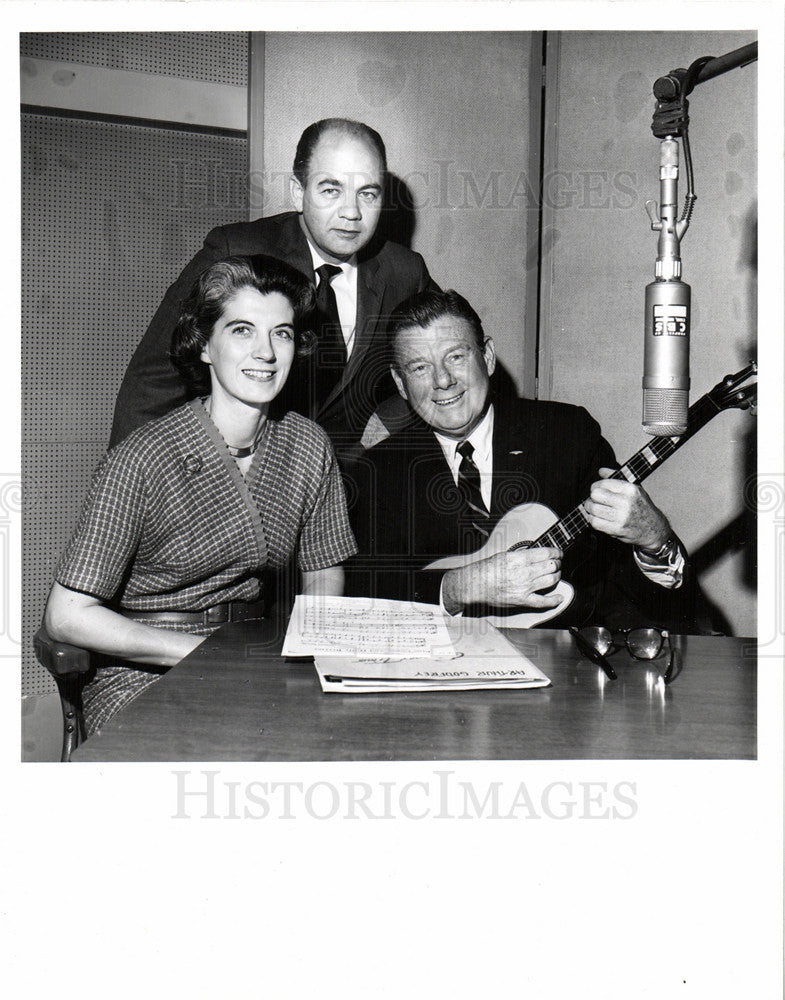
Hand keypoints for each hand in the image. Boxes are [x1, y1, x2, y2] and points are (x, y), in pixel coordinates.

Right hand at [442, 546, 562, 614]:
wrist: (474, 585)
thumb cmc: (485, 570)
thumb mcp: (505, 555)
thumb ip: (522, 556)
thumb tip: (536, 556)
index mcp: (519, 559)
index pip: (546, 554)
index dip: (556, 552)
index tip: (558, 553)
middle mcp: (524, 573)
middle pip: (551, 566)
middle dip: (557, 563)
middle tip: (557, 563)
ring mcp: (525, 588)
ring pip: (551, 580)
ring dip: (557, 576)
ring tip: (556, 574)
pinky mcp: (523, 601)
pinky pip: (543, 602)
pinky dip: (554, 600)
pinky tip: (559, 597)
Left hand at [582, 467, 670, 550]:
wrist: (654, 529)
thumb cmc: (641, 507)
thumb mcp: (634, 489)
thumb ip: (616, 478)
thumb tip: (601, 470)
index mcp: (630, 489)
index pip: (603, 484)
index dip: (595, 486)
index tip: (596, 490)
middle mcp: (626, 502)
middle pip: (596, 495)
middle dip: (591, 497)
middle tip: (594, 500)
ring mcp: (621, 517)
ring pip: (593, 509)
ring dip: (590, 509)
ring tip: (595, 509)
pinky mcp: (616, 529)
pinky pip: (595, 522)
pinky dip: (592, 519)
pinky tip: (597, 518)